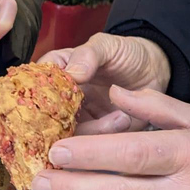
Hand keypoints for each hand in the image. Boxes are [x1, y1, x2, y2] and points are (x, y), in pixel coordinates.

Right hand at [38, 33, 170, 135]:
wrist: (154, 69)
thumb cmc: (124, 53)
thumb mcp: (105, 45)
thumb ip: (87, 55)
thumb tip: (72, 74)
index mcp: (57, 75)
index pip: (35, 86)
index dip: (38, 95)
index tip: (55, 98)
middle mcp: (62, 100)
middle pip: (48, 119)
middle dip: (64, 123)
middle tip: (85, 118)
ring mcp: (79, 119)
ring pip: (70, 135)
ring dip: (93, 130)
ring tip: (119, 117)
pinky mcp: (97, 134)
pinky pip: (93, 144)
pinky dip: (107, 136)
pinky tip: (123, 119)